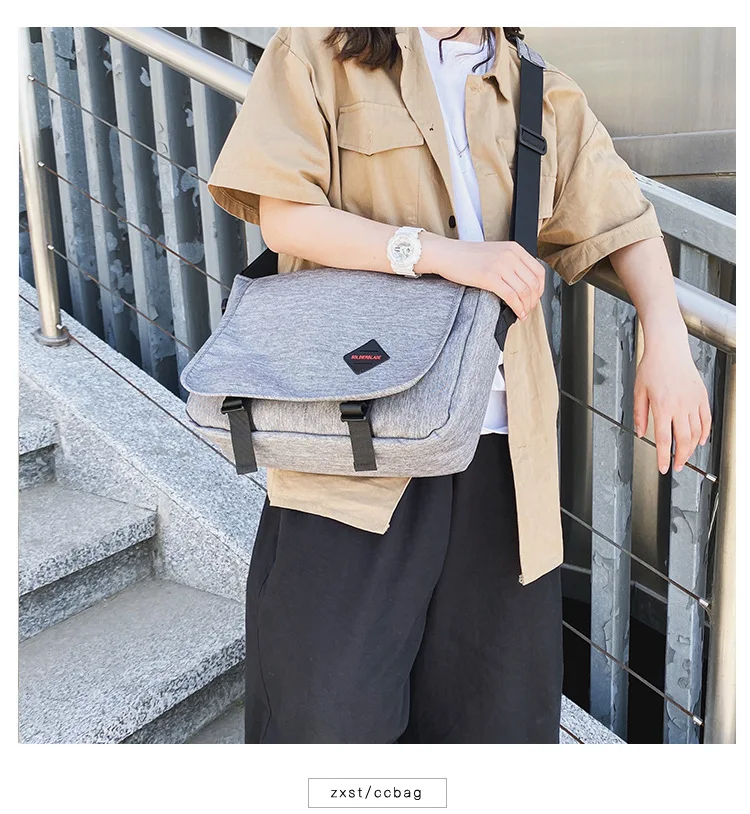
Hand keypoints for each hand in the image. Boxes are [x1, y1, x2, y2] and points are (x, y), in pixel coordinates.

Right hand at [433, 239, 545, 320]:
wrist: (447, 254)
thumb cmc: (466, 256)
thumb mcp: (495, 252)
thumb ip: (510, 263)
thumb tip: (522, 283)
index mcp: (514, 249)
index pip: (539, 271)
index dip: (540, 288)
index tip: (535, 298)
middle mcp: (510, 255)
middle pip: (533, 283)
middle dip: (534, 300)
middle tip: (529, 309)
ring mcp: (500, 266)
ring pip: (524, 291)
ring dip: (526, 306)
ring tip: (523, 313)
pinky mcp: (489, 277)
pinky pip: (511, 296)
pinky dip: (517, 308)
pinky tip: (517, 313)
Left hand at [634, 335, 711, 473]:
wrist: (668, 348)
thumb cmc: (652, 366)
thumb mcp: (638, 391)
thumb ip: (640, 415)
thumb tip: (641, 433)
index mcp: (662, 406)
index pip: (664, 440)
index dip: (664, 457)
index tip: (663, 467)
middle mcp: (680, 405)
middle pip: (684, 440)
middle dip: (681, 458)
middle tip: (676, 466)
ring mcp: (693, 401)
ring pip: (697, 433)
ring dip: (692, 448)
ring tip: (685, 456)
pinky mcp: (702, 396)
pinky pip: (706, 420)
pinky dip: (705, 433)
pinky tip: (700, 440)